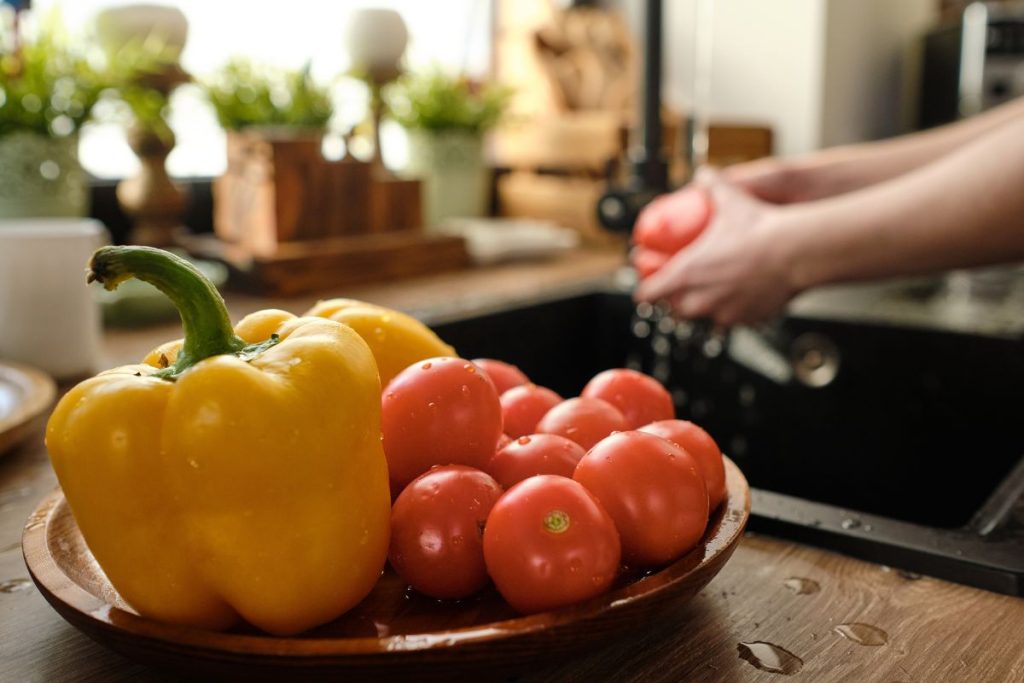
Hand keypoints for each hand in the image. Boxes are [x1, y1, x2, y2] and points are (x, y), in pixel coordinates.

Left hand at [633, 170, 797, 326]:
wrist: (796, 251)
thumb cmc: (760, 227)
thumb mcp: (731, 200)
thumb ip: (713, 184)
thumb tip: (704, 173)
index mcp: (686, 274)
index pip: (650, 293)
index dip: (644, 292)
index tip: (645, 288)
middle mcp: (700, 299)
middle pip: (675, 311)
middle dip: (675, 302)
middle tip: (679, 290)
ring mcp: (722, 312)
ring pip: (702, 318)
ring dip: (701, 310)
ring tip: (708, 295)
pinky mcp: (745, 320)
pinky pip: (730, 321)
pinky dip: (729, 312)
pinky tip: (735, 299)